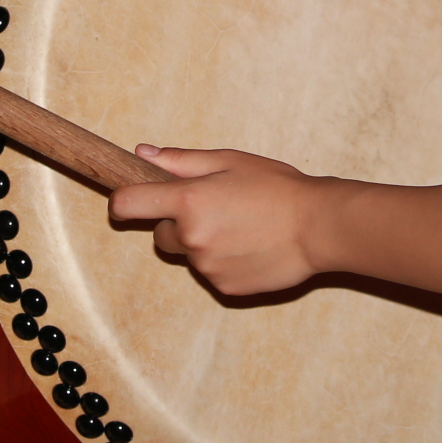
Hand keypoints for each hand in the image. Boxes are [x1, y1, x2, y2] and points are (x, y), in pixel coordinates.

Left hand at [108, 146, 329, 296]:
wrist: (318, 227)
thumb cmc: (278, 188)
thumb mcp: (230, 161)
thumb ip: (181, 161)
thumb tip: (142, 154)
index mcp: (187, 200)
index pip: (127, 205)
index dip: (123, 201)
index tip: (130, 200)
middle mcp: (191, 237)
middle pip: (160, 235)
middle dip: (178, 223)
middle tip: (215, 210)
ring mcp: (207, 267)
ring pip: (189, 255)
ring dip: (204, 243)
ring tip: (242, 228)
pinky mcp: (224, 288)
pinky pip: (212, 273)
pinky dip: (224, 263)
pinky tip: (251, 248)